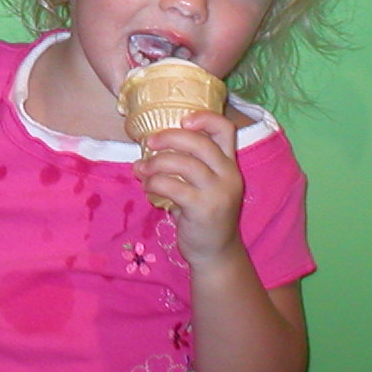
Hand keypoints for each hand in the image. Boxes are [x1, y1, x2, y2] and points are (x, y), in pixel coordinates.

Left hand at [135, 111, 243, 263]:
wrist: (215, 252)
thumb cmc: (203, 212)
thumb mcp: (203, 184)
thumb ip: (186, 163)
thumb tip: (148, 147)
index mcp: (230, 164)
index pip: (225, 129)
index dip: (204, 118)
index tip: (182, 120)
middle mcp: (229, 175)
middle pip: (200, 142)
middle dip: (169, 137)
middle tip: (149, 143)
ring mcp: (218, 192)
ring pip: (183, 163)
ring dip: (155, 163)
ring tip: (142, 170)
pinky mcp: (203, 209)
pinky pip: (172, 187)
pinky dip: (154, 183)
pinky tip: (147, 187)